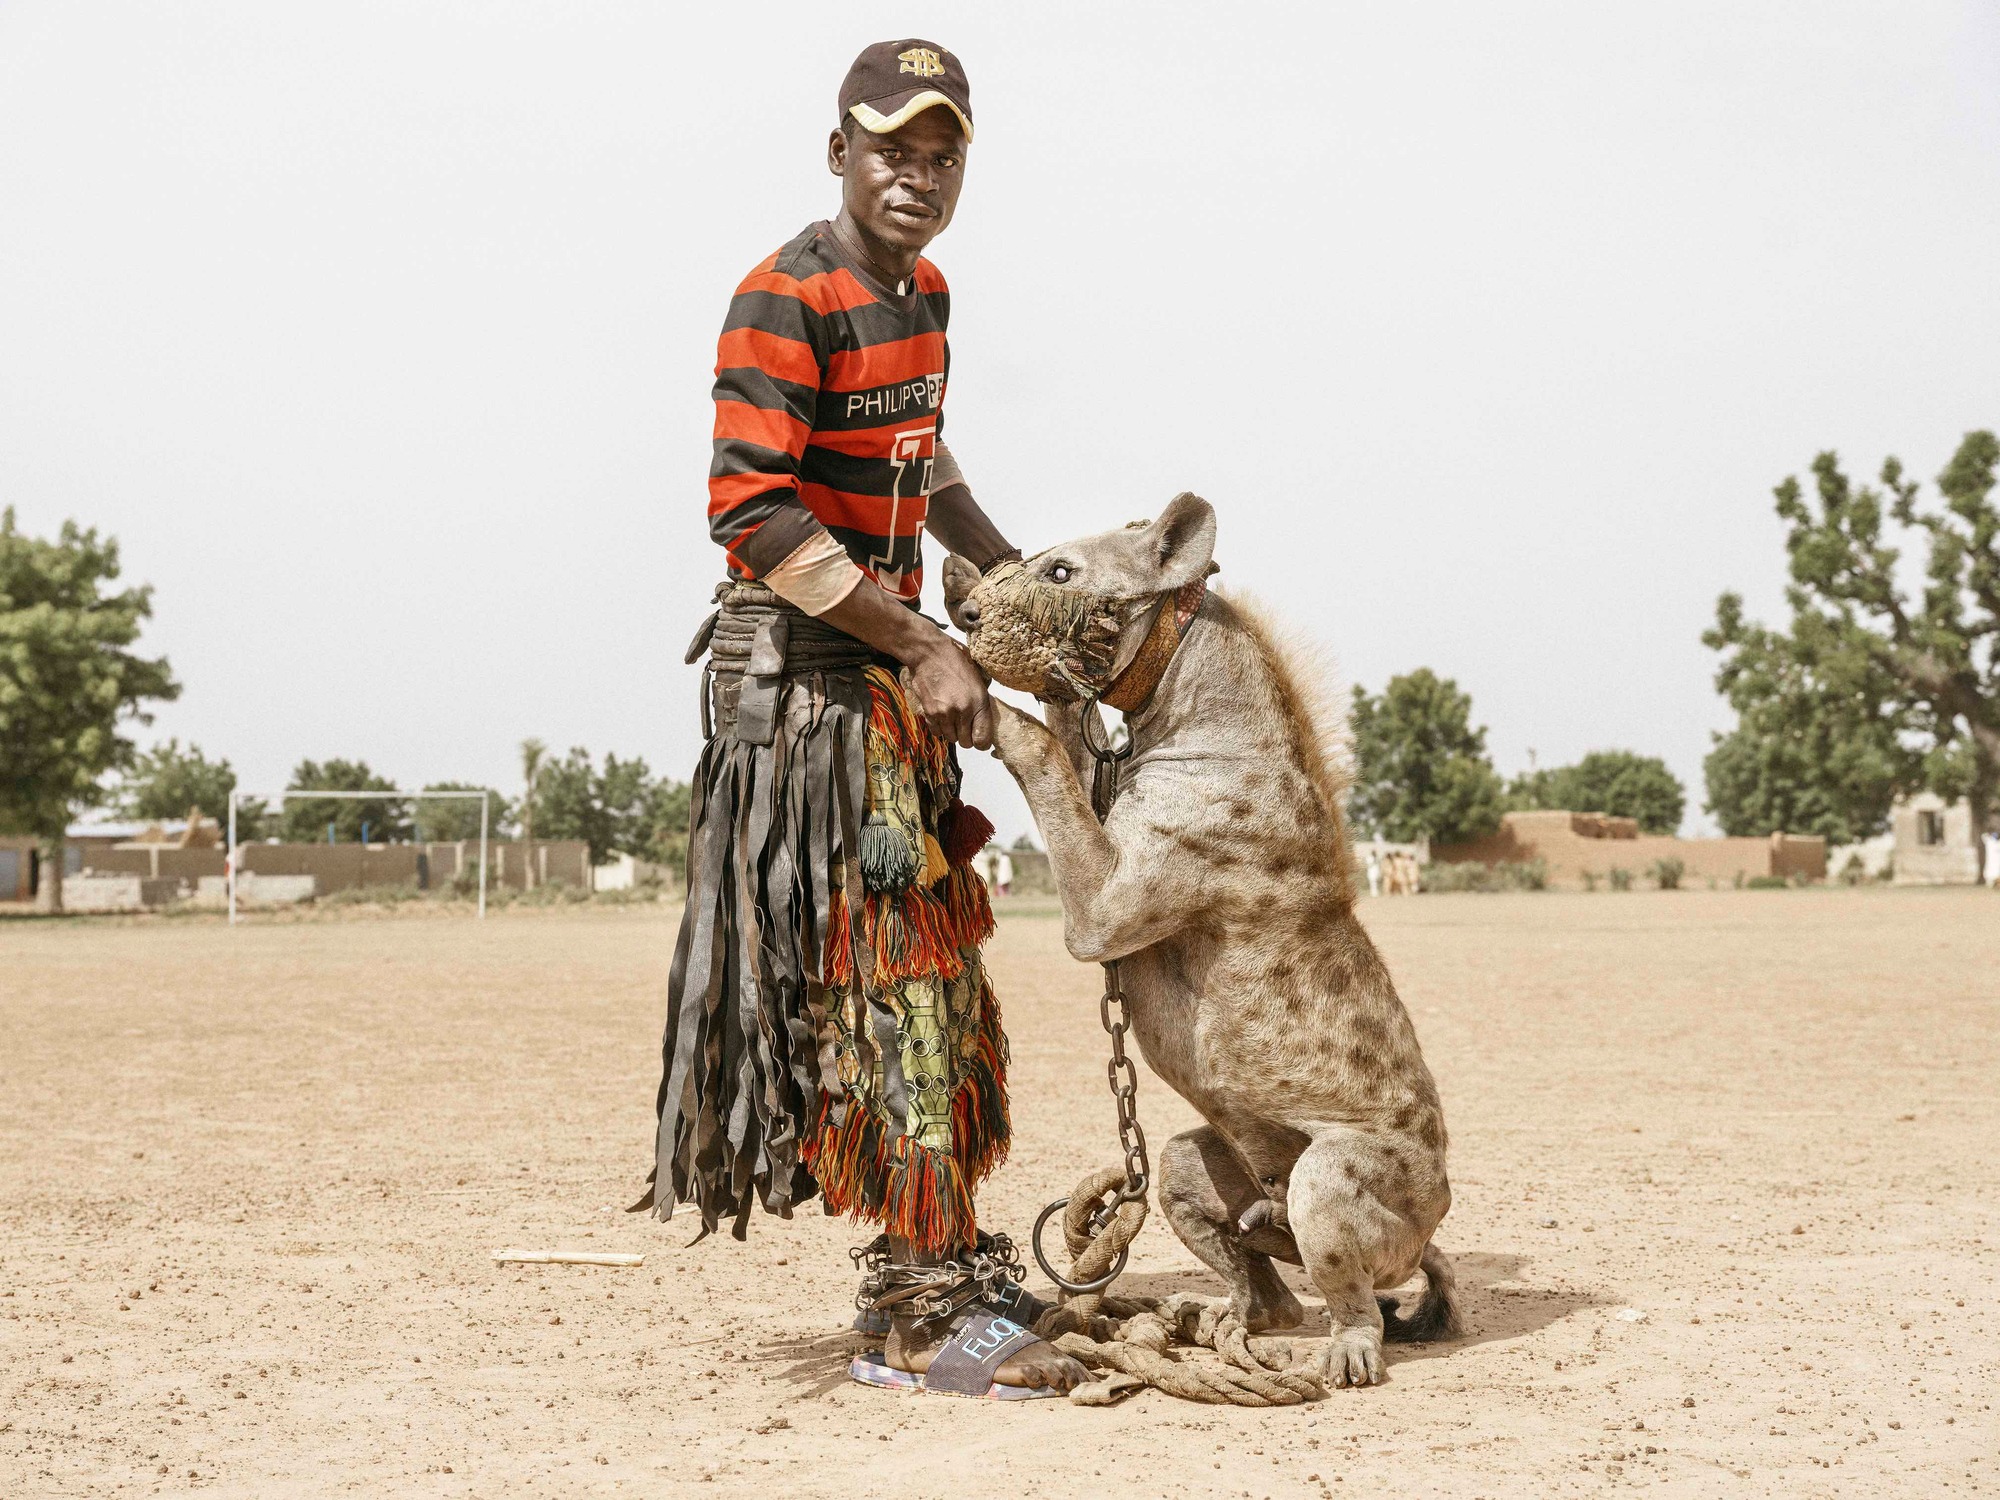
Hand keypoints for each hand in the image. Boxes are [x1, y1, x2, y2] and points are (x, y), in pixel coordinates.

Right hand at [906, 635, 994, 749]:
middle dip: (966, 737)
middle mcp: (963, 711)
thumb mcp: (978, 679)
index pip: (983, 739)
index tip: (979, 737)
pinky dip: (939, 727)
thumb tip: (984, 721)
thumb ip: (982, 701)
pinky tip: (941, 714)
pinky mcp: (929, 713)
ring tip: (952, 716)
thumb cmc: (955, 661)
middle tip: (965, 725)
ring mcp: (945, 713)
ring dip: (952, 731)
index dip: (982, 742)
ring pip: (951, 738)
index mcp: (979, 701)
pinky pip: (936, 732)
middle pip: (966, 743)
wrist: (929, 653)